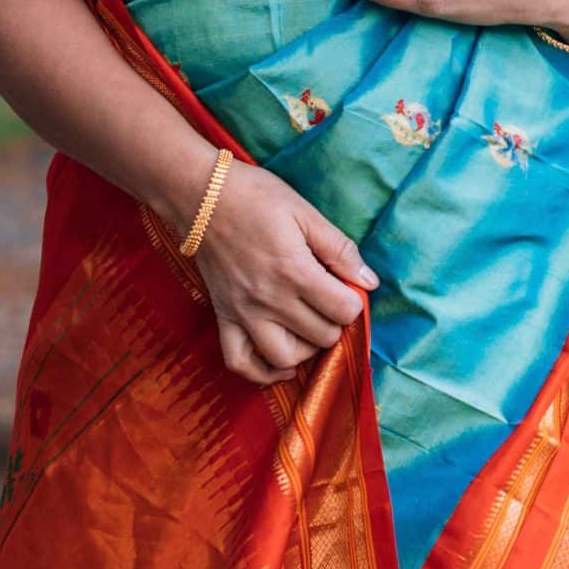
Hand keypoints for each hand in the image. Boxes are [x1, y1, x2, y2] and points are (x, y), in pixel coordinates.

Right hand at [185, 161, 378, 386]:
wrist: (199, 196)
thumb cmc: (255, 197)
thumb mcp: (305, 213)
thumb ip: (339, 249)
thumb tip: (369, 281)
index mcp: (294, 272)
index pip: (343, 311)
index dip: (354, 300)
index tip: (346, 286)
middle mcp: (269, 301)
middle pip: (321, 337)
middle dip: (335, 321)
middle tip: (329, 299)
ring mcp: (243, 313)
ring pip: (285, 358)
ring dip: (306, 348)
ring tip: (310, 325)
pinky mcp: (223, 317)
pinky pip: (241, 363)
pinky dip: (263, 372)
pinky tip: (282, 363)